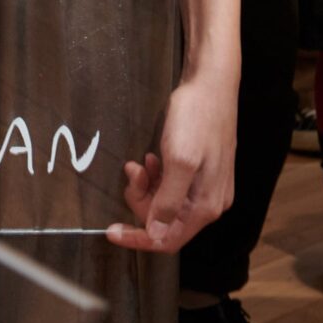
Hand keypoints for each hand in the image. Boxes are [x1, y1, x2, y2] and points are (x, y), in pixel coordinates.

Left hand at [108, 67, 237, 254]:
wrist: (211, 84)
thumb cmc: (197, 118)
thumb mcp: (179, 161)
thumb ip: (168, 201)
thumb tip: (156, 235)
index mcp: (206, 206)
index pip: (167, 239)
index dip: (138, 239)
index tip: (111, 231)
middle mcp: (209, 202)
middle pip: (165, 222)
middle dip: (142, 201)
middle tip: (132, 174)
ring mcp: (206, 187)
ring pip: (165, 203)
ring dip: (147, 187)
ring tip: (140, 163)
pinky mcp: (201, 171)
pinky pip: (172, 187)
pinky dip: (157, 177)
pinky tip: (151, 159)